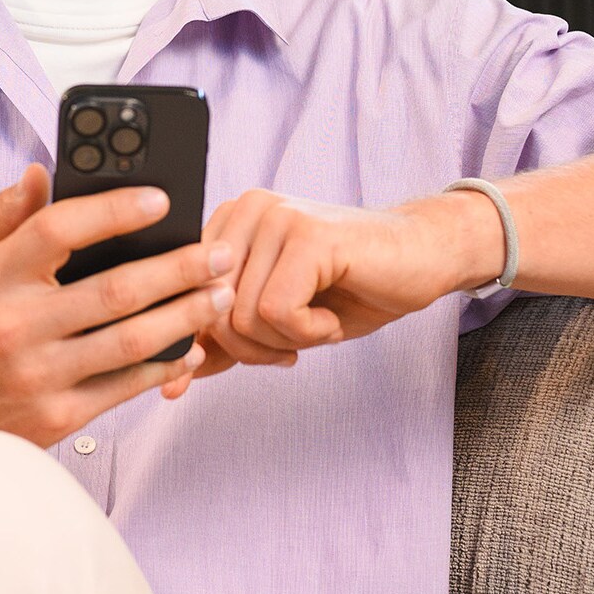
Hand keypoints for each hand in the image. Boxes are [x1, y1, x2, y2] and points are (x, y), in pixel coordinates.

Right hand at [0, 164, 237, 445]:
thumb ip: (3, 214)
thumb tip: (42, 172)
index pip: (59, 229)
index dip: (115, 210)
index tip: (160, 199)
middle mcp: (15, 325)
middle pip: (115, 289)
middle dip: (179, 268)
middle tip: (218, 252)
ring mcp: (38, 375)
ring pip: (131, 340)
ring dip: (187, 315)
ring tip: (221, 294)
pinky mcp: (58, 417)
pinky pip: (126, 387)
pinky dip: (166, 365)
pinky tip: (192, 346)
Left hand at [188, 188, 487, 374]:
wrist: (423, 258)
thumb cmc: (350, 289)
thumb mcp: (277, 322)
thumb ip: (223, 341)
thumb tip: (170, 384)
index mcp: (228, 224)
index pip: (184, 296)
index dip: (210, 341)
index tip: (245, 356)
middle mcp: (245, 210)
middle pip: (208, 312)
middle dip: (250, 348)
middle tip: (294, 345)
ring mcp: (275, 217)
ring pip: (241, 316)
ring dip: (285, 341)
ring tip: (318, 324)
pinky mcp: (307, 235)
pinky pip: (277, 310)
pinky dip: (308, 332)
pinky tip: (331, 319)